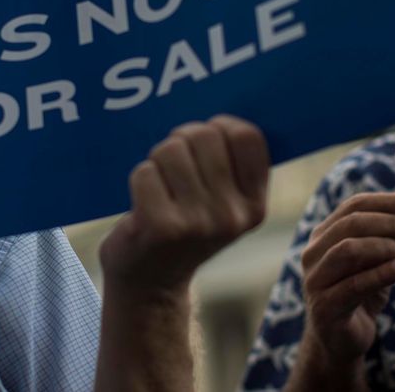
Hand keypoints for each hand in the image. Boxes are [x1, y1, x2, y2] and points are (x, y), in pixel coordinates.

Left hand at [99, 115, 268, 294]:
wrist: (150, 285)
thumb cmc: (184, 229)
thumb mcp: (222, 206)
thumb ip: (230, 165)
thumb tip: (223, 108)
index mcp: (255, 206)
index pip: (247, 136)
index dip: (220, 127)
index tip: (204, 143)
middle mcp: (233, 216)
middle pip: (204, 136)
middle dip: (181, 142)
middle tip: (173, 167)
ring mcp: (199, 223)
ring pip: (171, 150)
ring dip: (157, 162)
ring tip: (159, 187)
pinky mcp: (162, 226)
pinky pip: (145, 172)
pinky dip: (139, 181)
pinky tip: (144, 204)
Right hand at [298, 192, 394, 367]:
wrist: (340, 340)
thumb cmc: (360, 295)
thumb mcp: (370, 263)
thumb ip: (382, 240)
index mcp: (323, 235)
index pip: (353, 206)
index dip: (385, 202)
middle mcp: (313, 253)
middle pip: (350, 224)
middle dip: (390, 223)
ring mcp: (315, 279)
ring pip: (348, 249)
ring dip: (385, 246)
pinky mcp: (324, 306)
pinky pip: (354, 285)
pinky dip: (381, 273)